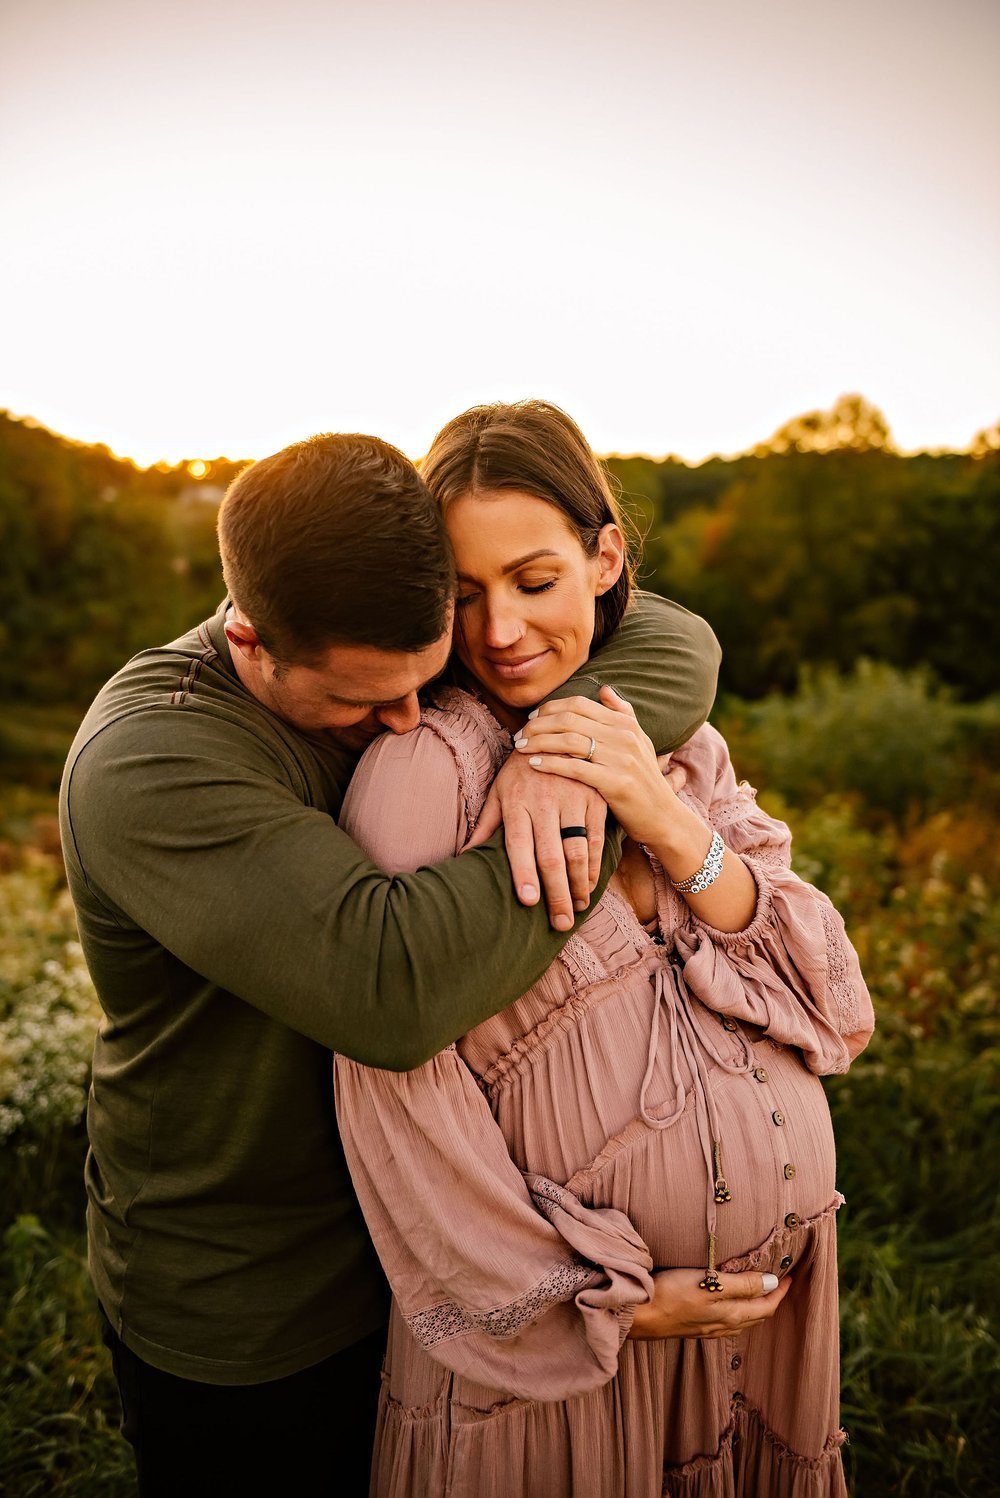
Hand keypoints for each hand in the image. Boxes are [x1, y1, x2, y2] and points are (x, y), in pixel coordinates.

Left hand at [464, 749, 606, 930]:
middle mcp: (544, 801)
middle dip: (555, 893)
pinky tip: (589, 884)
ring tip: (576, 909)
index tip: (528, 902)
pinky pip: (595, 837)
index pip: (518, 844)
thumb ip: (485, 824)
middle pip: (550, 854)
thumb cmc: (520, 769)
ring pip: (577, 849)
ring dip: (578, 884)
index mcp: (516, 801)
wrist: (555, 730)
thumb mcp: (499, 791)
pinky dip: (595, 864)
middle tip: (559, 924)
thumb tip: (462, 856)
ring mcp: (572, 797)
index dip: (523, 874)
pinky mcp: (594, 796)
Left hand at [513, 687, 677, 847]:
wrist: (664, 816)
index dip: (550, 708)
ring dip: (538, 742)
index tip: (532, 718)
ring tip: (520, 748)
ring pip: (568, 741)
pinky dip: (550, 763)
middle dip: (538, 724)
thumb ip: (623, 713)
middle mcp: (624, 736)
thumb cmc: (645, 780)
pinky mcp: (615, 782)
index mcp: (625, 723)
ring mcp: (621, 759)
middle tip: (519, 734)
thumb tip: (604, 688)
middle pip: (569, 720)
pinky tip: (533, 764)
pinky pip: (574, 768)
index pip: (579, 704)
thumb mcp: (640, 741)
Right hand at [628, 1268, 791, 1339]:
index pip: (766, 1306)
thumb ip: (743, 1284)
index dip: (780, 1291)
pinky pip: (729, 1323)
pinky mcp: (696, 1328)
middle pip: (758, 1315)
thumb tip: (772, 1282)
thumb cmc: (673, 1293)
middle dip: (772, 1299)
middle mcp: (725, 1326)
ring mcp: (710, 1329)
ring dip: (757, 1307)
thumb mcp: (710, 1283)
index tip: (790, 1275)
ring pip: (743, 1320)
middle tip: (781, 1282)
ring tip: (762, 1291)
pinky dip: (740, 1312)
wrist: (641, 1316)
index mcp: (732, 1315)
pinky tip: (732, 1306)